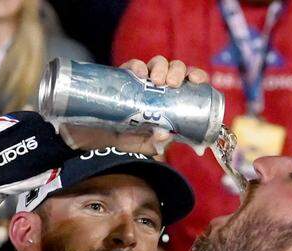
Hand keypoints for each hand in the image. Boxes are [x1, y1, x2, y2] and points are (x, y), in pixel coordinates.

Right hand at [57, 56, 210, 155]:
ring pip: (157, 63)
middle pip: (175, 69)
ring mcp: (140, 82)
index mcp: (170, 101)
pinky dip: (137, 66)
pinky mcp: (121, 78)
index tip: (198, 80)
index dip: (196, 76)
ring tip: (156, 80)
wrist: (93, 139)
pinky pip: (132, 66)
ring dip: (161, 66)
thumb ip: (156, 143)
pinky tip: (139, 72)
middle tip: (172, 83)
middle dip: (177, 71)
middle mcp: (157, 88)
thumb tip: (165, 134)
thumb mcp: (143, 145)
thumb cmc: (123, 141)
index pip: (188, 83)